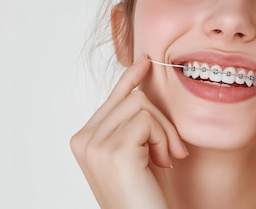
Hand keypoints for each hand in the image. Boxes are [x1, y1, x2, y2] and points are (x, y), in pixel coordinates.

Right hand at [70, 55, 188, 208]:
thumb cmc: (146, 194)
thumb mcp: (140, 150)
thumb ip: (135, 121)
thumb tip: (143, 80)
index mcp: (84, 139)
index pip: (113, 97)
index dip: (132, 77)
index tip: (146, 61)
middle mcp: (83, 140)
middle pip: (132, 97)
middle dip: (162, 121)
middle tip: (172, 152)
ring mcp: (94, 145)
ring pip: (141, 104)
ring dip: (164, 132)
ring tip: (165, 160)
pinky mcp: (113, 151)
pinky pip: (147, 120)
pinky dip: (163, 138)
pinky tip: (162, 162)